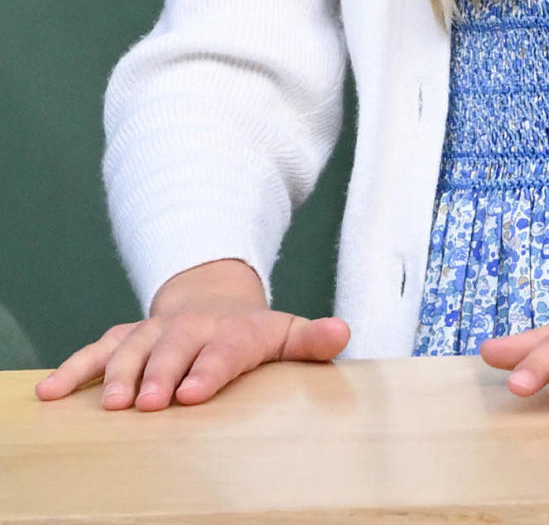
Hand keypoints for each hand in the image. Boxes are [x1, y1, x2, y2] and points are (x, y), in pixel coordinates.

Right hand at [33, 258, 349, 409]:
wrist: (215, 298)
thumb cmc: (253, 333)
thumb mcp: (286, 334)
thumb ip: (312, 340)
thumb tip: (344, 332)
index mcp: (231, 332)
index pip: (222, 351)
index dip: (208, 371)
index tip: (193, 394)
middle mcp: (189, 328)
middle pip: (174, 349)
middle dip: (161, 374)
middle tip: (151, 402)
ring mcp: (155, 331)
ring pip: (131, 349)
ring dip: (118, 375)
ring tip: (108, 404)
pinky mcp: (126, 337)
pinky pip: (96, 350)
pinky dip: (73, 369)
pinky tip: (50, 393)